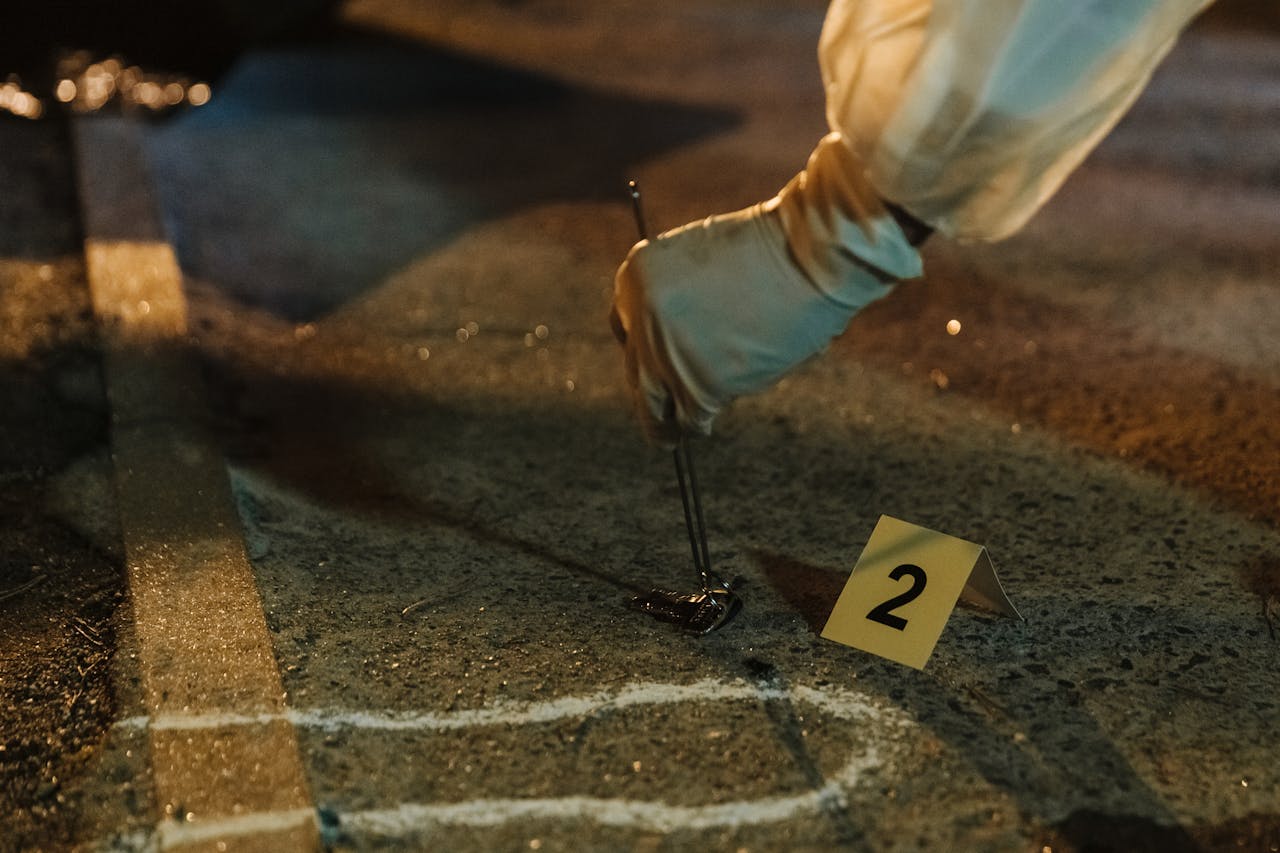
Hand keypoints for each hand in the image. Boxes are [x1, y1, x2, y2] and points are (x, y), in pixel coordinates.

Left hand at [610, 133, 924, 442]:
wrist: (809, 255)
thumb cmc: (775, 251)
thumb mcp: (705, 260)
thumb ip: (682, 296)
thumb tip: (679, 344)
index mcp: (637, 277)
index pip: (626, 329)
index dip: (643, 353)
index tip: (654, 370)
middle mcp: (639, 316)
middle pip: (637, 373)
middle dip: (652, 394)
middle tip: (662, 415)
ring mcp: (666, 353)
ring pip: (655, 405)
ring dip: (666, 424)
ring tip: (674, 435)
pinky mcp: (699, 385)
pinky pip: (693, 418)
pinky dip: (700, 424)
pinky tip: (705, 425)